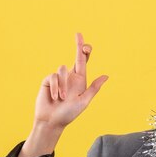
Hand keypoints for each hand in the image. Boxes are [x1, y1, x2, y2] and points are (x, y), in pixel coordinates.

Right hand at [15, 33, 107, 156]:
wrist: (51, 121)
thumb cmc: (69, 113)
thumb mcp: (84, 101)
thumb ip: (93, 88)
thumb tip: (106, 76)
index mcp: (80, 80)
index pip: (84, 62)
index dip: (85, 51)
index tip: (86, 43)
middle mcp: (70, 76)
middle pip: (75, 57)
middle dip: (78, 45)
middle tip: (79, 35)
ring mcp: (59, 78)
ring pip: (63, 69)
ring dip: (64, 86)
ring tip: (63, 99)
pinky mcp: (48, 80)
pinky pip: (53, 77)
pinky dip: (56, 88)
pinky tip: (55, 98)